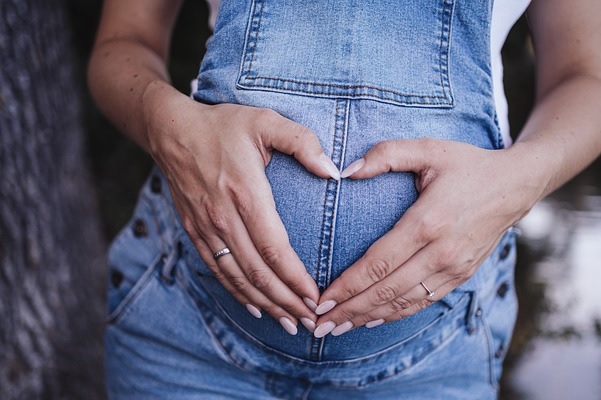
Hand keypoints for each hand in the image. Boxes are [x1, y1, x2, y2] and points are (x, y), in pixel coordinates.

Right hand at [143, 87, 340, 333]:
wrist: (171, 131)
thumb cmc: (223, 125)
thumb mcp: (265, 121)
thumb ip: (302, 142)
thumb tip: (333, 170)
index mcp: (246, 193)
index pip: (274, 249)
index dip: (295, 279)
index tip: (316, 298)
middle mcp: (224, 217)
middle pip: (258, 272)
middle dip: (286, 301)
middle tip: (310, 322)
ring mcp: (207, 228)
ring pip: (238, 278)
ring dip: (265, 304)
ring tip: (288, 323)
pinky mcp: (195, 231)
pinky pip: (218, 270)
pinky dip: (237, 293)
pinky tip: (255, 307)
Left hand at [312, 138, 539, 336]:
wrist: (516, 185)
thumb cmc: (468, 165)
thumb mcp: (428, 149)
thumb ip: (385, 154)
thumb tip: (345, 171)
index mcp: (428, 222)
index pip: (378, 263)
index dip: (347, 286)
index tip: (321, 300)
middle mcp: (441, 252)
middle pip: (386, 291)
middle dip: (349, 310)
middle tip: (318, 324)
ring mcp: (453, 268)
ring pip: (403, 303)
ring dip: (367, 318)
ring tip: (336, 329)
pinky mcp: (461, 276)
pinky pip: (423, 302)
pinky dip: (394, 315)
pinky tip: (371, 320)